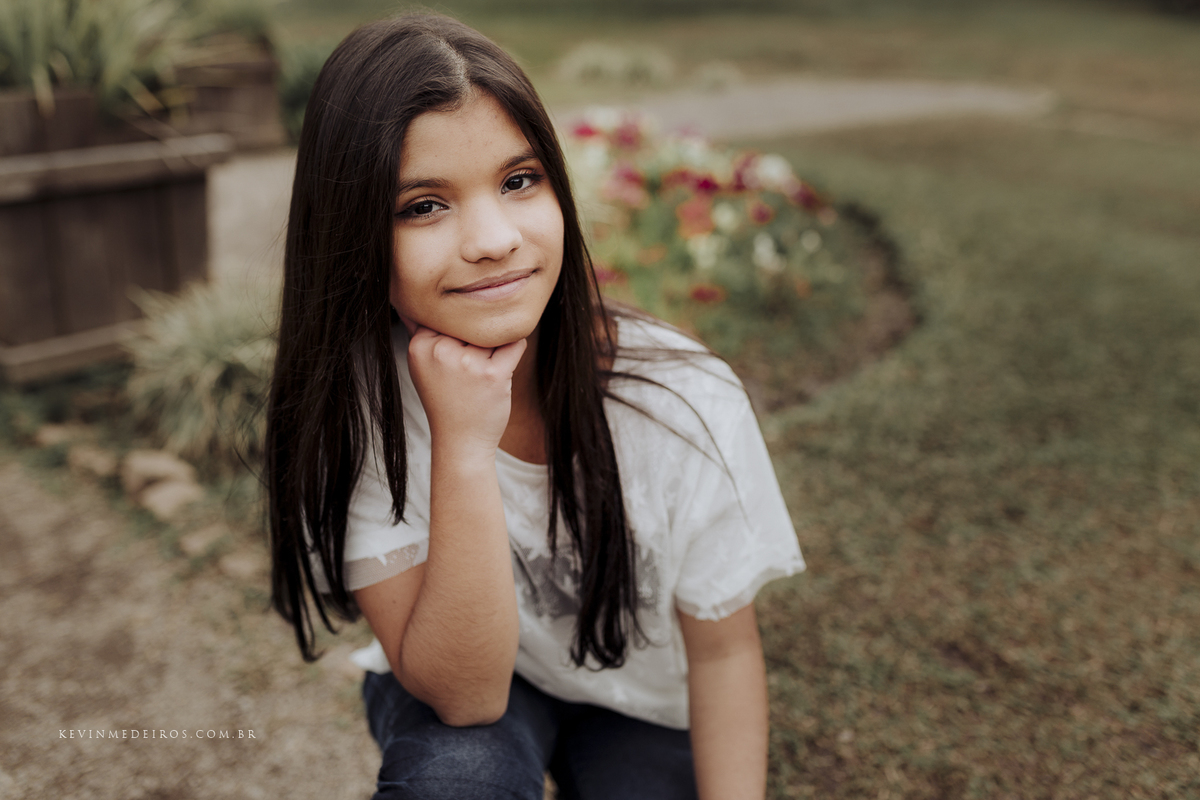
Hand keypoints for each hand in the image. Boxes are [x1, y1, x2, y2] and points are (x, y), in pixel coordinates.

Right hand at [404, 320, 527, 463]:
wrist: (460, 442)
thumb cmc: (445, 401)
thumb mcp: (422, 365)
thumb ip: (420, 332)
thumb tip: (409, 301)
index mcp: (419, 346)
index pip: (449, 315)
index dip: (458, 331)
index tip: (455, 357)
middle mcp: (440, 351)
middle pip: (472, 322)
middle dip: (476, 338)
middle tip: (468, 371)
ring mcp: (467, 363)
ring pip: (492, 331)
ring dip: (494, 347)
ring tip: (481, 374)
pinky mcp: (493, 374)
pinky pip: (514, 344)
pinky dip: (513, 350)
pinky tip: (501, 369)